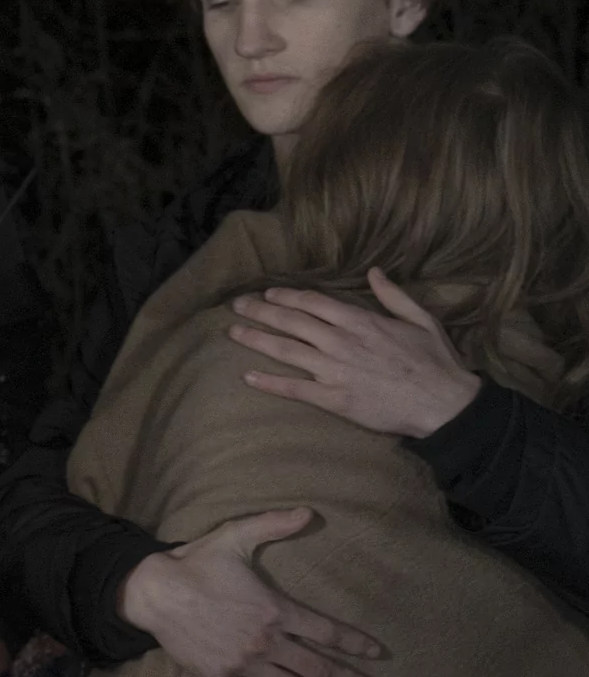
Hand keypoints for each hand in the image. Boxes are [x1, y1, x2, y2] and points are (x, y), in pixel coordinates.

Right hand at [117, 506, 384, 676]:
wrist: (155, 591)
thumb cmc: (196, 563)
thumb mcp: (235, 536)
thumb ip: (274, 525)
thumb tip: (309, 512)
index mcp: (276, 609)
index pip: (328, 632)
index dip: (356, 644)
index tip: (377, 655)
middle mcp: (266, 641)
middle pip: (318, 668)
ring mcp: (244, 663)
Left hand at [230, 270, 481, 439]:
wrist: (445, 404)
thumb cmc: (435, 362)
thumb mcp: (421, 320)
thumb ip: (394, 296)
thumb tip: (375, 272)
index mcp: (360, 321)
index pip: (312, 302)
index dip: (287, 296)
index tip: (269, 294)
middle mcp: (341, 342)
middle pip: (291, 321)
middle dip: (260, 311)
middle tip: (237, 305)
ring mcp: (335, 370)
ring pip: (286, 350)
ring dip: (256, 339)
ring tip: (232, 332)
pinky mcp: (334, 399)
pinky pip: (295, 389)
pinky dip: (269, 382)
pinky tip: (248, 377)